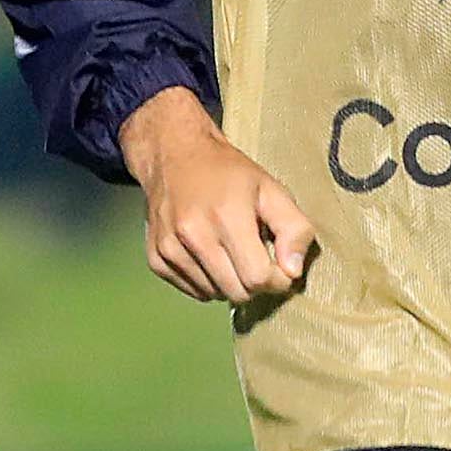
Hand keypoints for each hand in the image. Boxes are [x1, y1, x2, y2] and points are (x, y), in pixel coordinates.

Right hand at [120, 88, 315, 304]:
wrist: (174, 155)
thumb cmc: (227, 173)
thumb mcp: (271, 189)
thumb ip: (294, 228)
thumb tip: (293, 271)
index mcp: (227, 215)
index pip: (258, 277)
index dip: (277, 278)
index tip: (279, 266)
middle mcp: (193, 234)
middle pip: (238, 292)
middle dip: (255, 282)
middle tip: (256, 257)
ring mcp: (170, 249)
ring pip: (215, 295)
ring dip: (230, 281)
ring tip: (229, 249)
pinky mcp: (156, 259)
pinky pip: (194, 291)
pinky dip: (208, 281)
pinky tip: (209, 253)